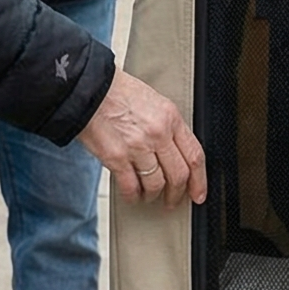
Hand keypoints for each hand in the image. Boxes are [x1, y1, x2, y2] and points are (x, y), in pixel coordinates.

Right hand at [79, 69, 207, 207]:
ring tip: (148, 196)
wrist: (88, 89)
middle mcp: (158, 133)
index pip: (195, 155)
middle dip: (177, 194)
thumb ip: (167, 126)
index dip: (200, 180)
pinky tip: (132, 195)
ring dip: (153, 195)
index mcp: (171, 117)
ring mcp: (137, 147)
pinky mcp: (116, 158)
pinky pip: (131, 187)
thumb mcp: (153, 101)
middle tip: (172, 200)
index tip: (198, 193)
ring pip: (156, 185)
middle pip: (178, 175)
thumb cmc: (117, 92)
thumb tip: (175, 152)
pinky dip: (133, 195)